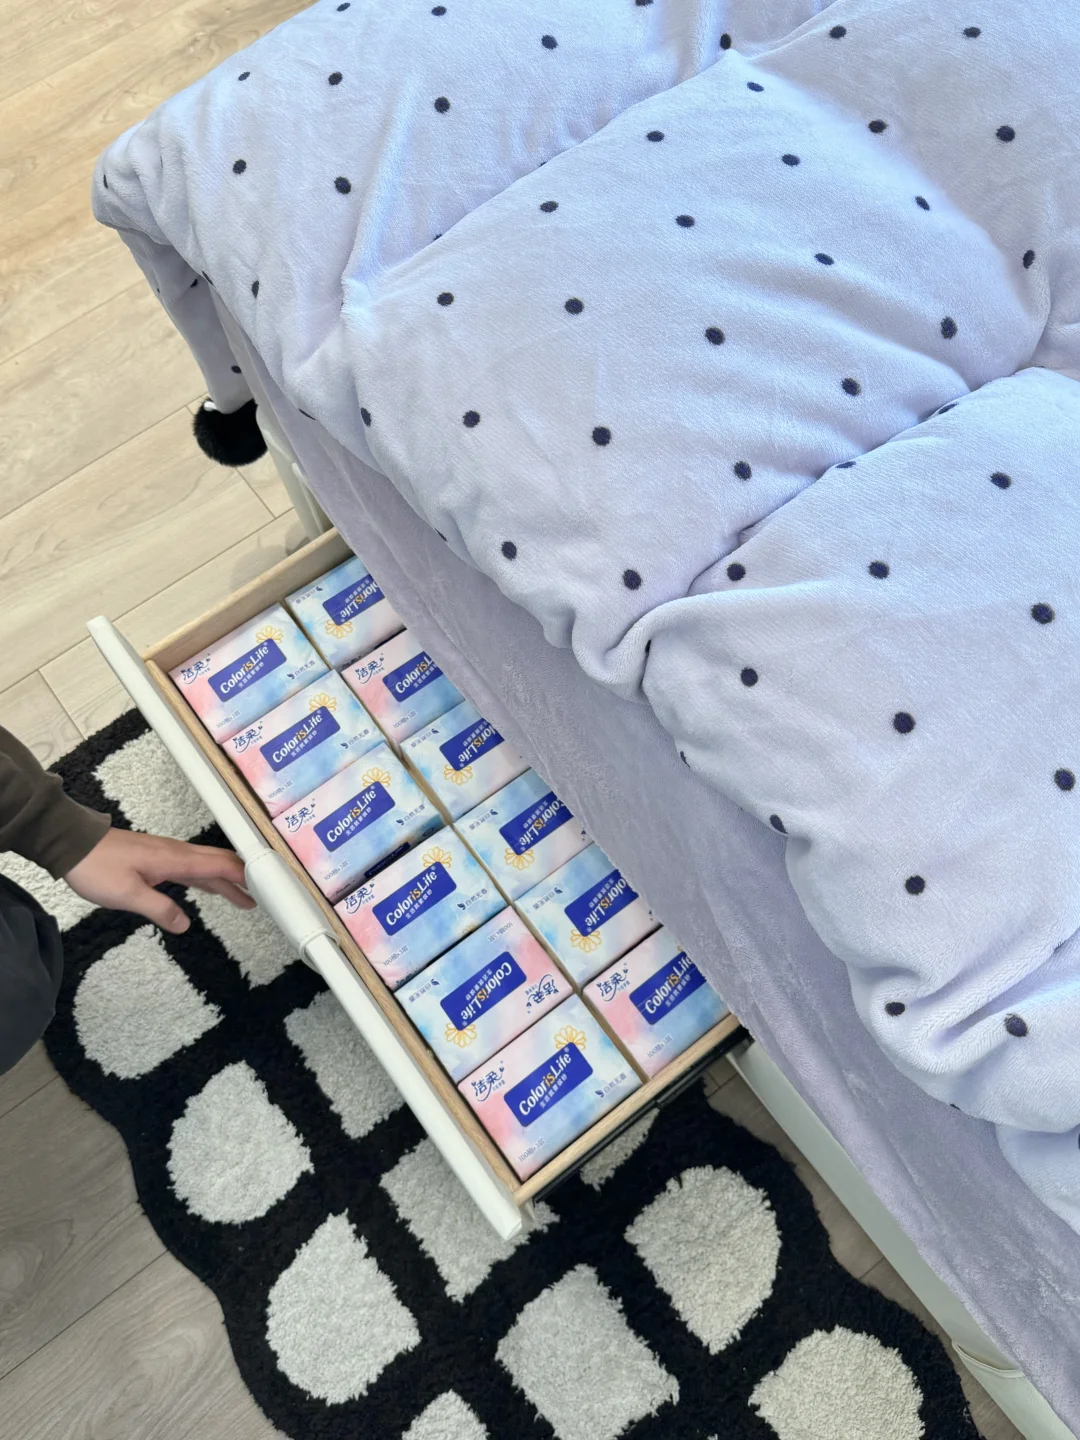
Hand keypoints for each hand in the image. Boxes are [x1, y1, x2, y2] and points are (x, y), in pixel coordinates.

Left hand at [64, 828, 254, 934]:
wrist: (72, 844)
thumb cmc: (97, 866)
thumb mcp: (127, 895)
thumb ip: (159, 909)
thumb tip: (185, 925)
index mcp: (175, 859)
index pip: (221, 865)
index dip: (247, 875)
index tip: (269, 886)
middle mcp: (177, 854)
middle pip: (220, 863)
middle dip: (245, 878)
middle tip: (266, 895)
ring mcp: (167, 855)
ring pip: (207, 867)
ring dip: (227, 881)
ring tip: (246, 898)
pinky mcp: (157, 859)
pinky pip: (192, 869)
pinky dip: (208, 880)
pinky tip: (210, 889)